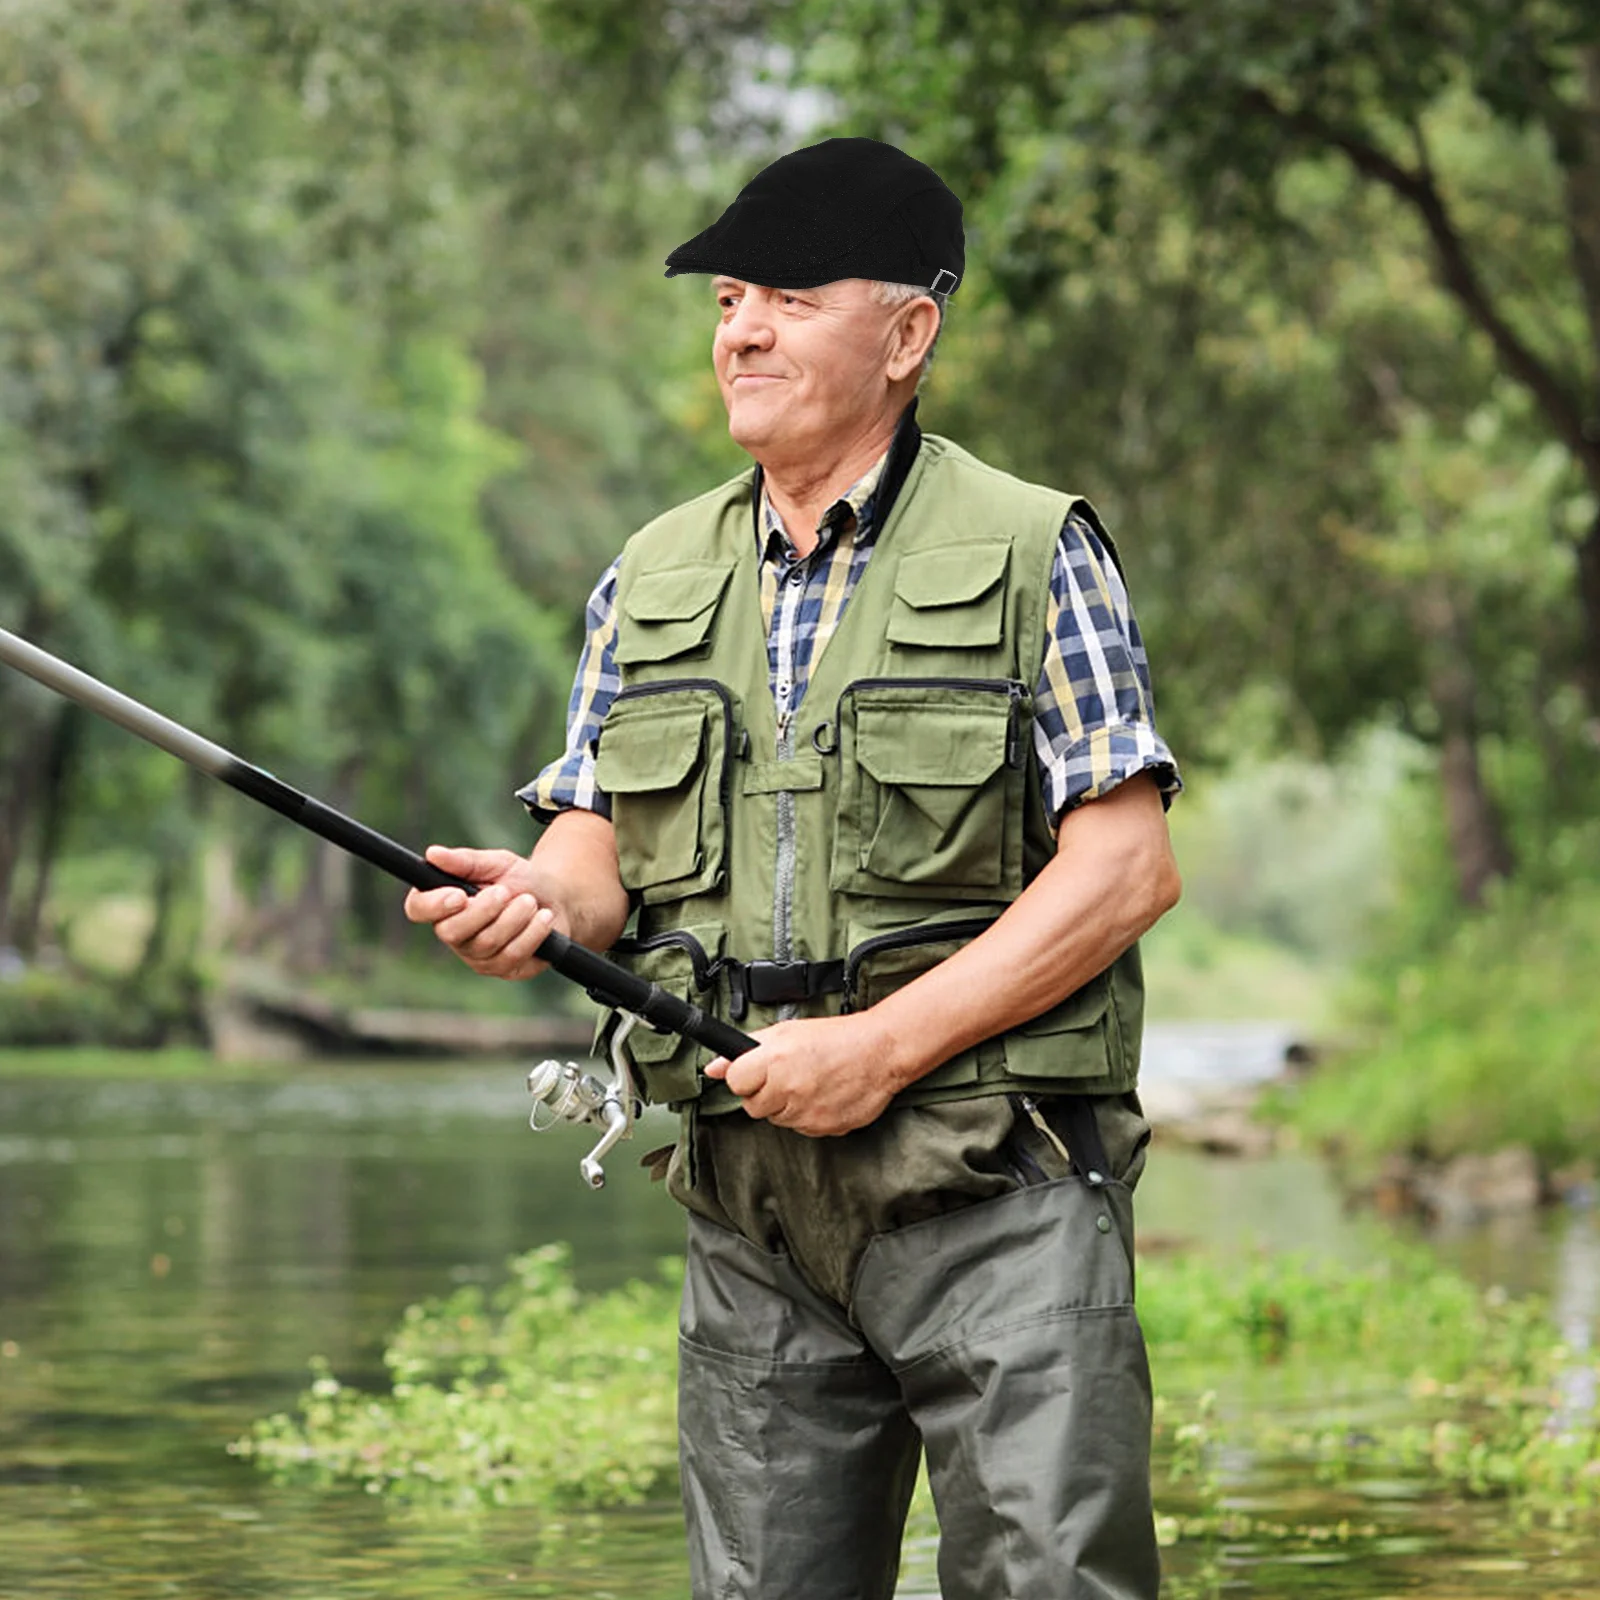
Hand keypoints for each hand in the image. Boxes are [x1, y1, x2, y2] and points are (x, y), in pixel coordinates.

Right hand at [402, 845, 564, 979]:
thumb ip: (465, 861)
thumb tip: (433, 854)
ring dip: (515, 918)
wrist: (557, 899)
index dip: (433, 905)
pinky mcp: (504, 969)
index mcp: (444, 904)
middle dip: (484, 910)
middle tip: (506, 891)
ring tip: (530, 901)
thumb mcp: (496, 863)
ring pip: (487, 944)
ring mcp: (478, 956)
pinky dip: (532, 932)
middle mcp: (455, 934)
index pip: (418, 909)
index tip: (459, 894)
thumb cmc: (519, 880)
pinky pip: (512, 956)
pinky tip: (543, 918)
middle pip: (452, 932)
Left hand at [703, 1011, 909, 1136]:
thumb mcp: (788, 1031)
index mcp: (775, 1060)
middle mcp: (787, 1088)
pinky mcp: (822, 1128)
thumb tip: (714, 1067)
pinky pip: (802, 1128)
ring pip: (777, 1119)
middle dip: (765, 1093)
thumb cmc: (837, 1037)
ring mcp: (805, 1112)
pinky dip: (808, 1115)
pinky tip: (823, 1095)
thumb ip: (748, 1049)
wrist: (881, 1051)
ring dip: (787, 1105)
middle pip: (753, 1106)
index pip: (735, 1082)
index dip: (745, 1076)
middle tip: (788, 1076)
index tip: (756, 1071)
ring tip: (810, 1082)